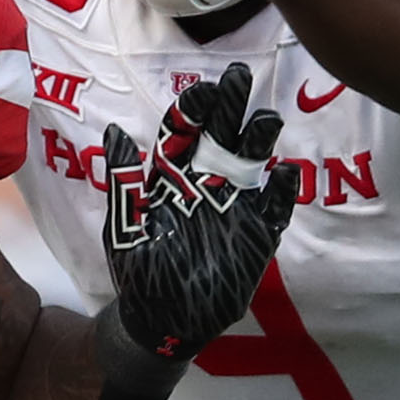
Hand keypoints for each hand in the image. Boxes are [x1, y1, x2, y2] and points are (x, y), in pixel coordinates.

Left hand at [97, 63, 300, 362]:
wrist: (164, 324)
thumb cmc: (140, 276)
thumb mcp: (124, 228)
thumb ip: (125, 182)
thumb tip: (116, 129)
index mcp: (172, 179)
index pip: (185, 132)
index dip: (193, 109)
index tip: (202, 90)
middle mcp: (206, 185)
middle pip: (221, 135)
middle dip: (230, 106)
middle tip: (239, 75)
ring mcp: (234, 208)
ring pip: (251, 164)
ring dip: (260, 140)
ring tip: (266, 119)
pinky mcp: (257, 236)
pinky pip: (275, 209)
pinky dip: (282, 192)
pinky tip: (283, 174)